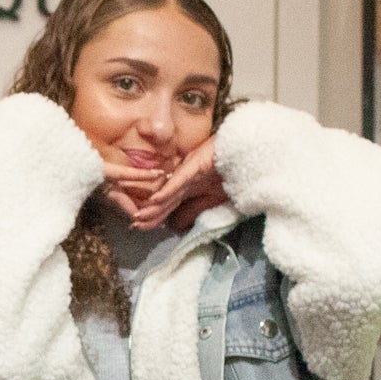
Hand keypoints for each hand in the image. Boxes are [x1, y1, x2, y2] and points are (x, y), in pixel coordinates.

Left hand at [107, 140, 226, 230]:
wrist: (246, 152)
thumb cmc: (232, 173)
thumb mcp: (213, 200)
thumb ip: (194, 211)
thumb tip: (176, 226)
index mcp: (188, 187)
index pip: (167, 204)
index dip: (155, 216)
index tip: (140, 227)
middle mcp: (183, 178)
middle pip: (163, 199)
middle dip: (149, 213)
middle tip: (134, 223)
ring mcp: (189, 170)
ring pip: (168, 190)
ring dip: (154, 205)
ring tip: (138, 215)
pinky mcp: (196, 164)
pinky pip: (180, 179)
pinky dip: (168, 190)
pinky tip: (156, 199)